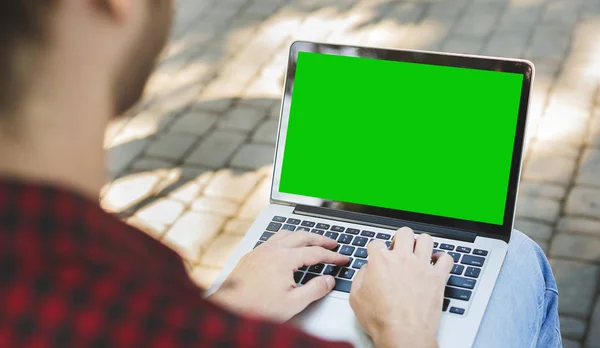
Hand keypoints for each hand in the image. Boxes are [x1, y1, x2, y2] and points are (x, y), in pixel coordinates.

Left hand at [207, 231, 348, 321]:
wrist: (227, 309)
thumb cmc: (256, 308)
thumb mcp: (293, 303)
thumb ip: (315, 290)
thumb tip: (329, 280)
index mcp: (285, 259)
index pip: (316, 253)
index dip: (333, 256)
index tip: (343, 259)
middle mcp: (272, 249)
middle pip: (303, 236)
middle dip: (321, 239)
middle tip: (333, 243)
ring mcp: (260, 250)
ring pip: (286, 233)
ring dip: (302, 235)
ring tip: (312, 239)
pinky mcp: (251, 255)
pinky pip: (272, 239)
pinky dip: (286, 238)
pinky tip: (286, 246)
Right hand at [349, 227, 453, 347]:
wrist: (403, 334)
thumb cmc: (381, 319)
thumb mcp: (356, 298)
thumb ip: (360, 278)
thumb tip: (366, 270)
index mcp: (380, 260)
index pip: (376, 242)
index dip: (375, 249)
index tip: (377, 256)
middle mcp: (402, 258)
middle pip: (404, 232)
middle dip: (400, 238)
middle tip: (399, 249)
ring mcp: (422, 266)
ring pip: (426, 239)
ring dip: (421, 244)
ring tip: (419, 253)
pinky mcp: (438, 278)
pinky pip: (447, 259)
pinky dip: (443, 259)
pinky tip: (437, 263)